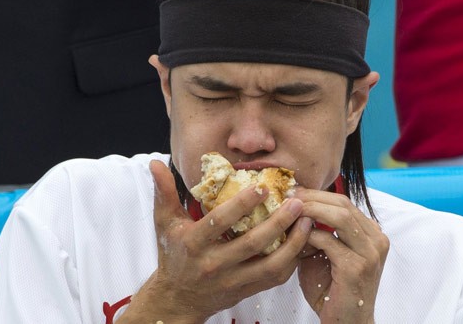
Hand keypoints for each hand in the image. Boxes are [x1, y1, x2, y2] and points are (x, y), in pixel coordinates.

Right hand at [118, 160, 312, 323]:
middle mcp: (214, 264)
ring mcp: (232, 281)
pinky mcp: (246, 291)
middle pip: (251, 244)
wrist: (177, 299)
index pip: (220, 222)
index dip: (242, 204)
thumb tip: (155, 163)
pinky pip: (274, 278)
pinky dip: (291, 261)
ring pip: (269, 265)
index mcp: (194, 243)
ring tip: (307, 221)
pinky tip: (302, 242)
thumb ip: (164, 192)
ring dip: (292, 244)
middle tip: (296, 201)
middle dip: (277, 222)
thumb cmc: (172, 254)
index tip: (262, 186)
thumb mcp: (164, 223)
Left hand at [295, 187, 388, 323]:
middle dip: (312, 197)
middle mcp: (377, 239)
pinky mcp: (357, 268)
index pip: (344, 201)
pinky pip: (329, 241)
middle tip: (288, 196)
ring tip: (290, 210)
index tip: (292, 191)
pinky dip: (309, 236)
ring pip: (340, 216)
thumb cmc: (331, 289)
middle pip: (343, 203)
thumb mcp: (324, 252)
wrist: (346, 323)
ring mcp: (370, 253)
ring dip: (311, 210)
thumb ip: (316, 230)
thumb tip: (293, 206)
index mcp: (371, 233)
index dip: (317, 194)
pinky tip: (295, 239)